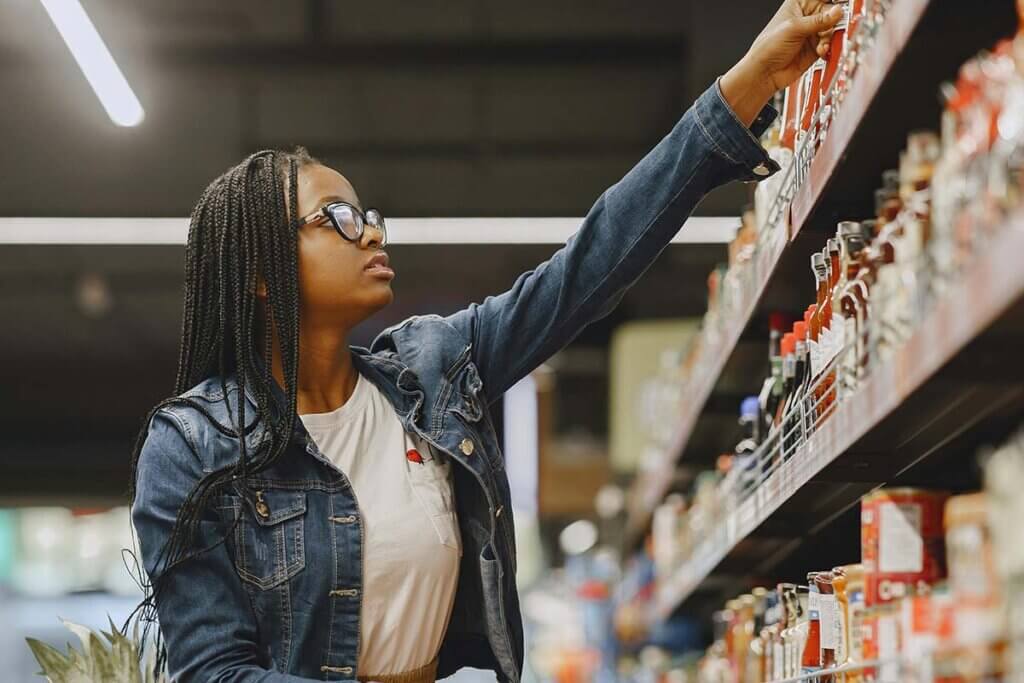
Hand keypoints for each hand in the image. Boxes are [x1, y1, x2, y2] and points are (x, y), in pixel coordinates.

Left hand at [721, 1, 844, 125]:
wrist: (765, 74)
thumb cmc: (768, 48)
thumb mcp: (794, 29)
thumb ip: (818, 21)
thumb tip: (837, 12)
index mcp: (799, 4)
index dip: (834, 1)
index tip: (841, 8)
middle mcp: (808, 17)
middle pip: (833, 12)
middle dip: (834, 21)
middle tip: (829, 30)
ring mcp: (813, 32)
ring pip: (834, 29)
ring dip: (829, 38)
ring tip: (820, 46)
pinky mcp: (816, 47)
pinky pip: (831, 44)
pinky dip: (829, 48)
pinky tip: (820, 51)